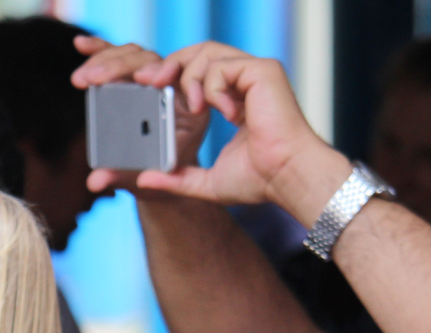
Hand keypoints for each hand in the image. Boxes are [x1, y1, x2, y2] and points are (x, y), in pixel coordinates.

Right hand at [69, 37, 208, 195]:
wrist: (170, 174)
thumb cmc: (164, 177)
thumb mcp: (149, 179)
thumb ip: (124, 177)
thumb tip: (94, 181)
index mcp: (191, 107)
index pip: (180, 77)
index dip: (163, 73)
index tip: (145, 80)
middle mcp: (174, 86)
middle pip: (151, 62)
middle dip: (122, 66)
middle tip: (95, 78)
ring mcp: (154, 80)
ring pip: (134, 56)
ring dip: (106, 60)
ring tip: (82, 77)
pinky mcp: (135, 78)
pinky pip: (120, 59)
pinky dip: (100, 50)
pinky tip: (81, 46)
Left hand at [127, 42, 346, 217]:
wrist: (285, 177)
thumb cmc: (259, 180)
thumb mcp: (206, 181)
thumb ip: (177, 178)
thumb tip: (144, 179)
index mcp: (234, 100)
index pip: (199, 73)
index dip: (172, 74)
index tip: (147, 84)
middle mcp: (245, 82)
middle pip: (200, 53)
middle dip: (170, 63)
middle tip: (148, 80)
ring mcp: (255, 73)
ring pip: (207, 53)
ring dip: (189, 78)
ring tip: (195, 109)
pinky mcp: (262, 71)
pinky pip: (221, 67)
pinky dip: (213, 88)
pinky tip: (227, 113)